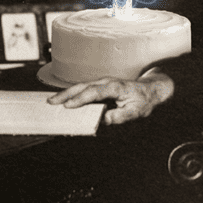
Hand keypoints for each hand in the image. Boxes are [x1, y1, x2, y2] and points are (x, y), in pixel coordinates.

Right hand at [47, 68, 173, 124]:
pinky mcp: (101, 86)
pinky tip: (63, 101)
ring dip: (66, 94)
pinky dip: (73, 94)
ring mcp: (103, 82)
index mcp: (115, 87)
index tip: (68, 106)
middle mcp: (107, 82)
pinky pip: (85, 89)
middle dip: (66, 94)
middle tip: (51, 102)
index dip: (81, 99)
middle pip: (83, 86)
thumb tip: (103, 120)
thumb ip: (120, 116)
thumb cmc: (143, 101)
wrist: (151, 89)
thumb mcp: (136, 112)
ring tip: (52, 102)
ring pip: (82, 86)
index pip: (95, 92)